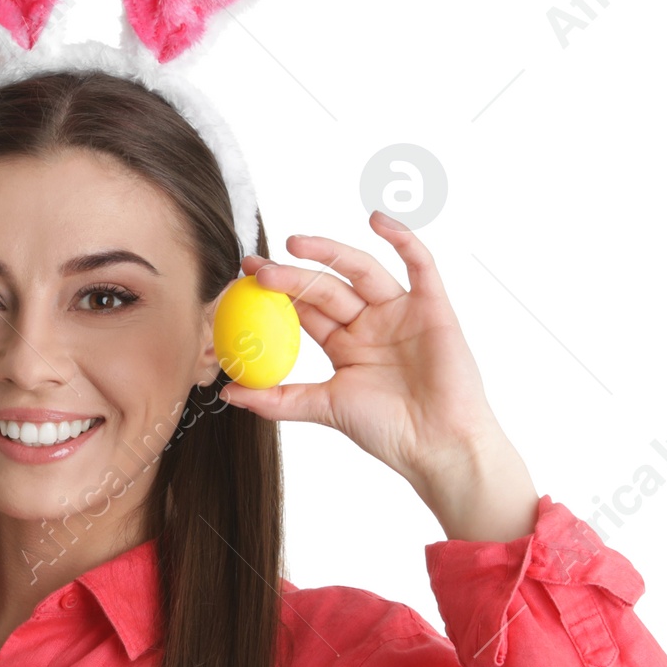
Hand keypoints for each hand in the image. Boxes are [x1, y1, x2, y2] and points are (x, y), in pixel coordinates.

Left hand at [220, 211, 539, 542]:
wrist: (438, 446)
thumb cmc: (388, 431)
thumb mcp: (324, 408)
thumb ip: (278, 399)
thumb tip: (228, 391)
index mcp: (346, 345)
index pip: (305, 310)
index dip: (276, 294)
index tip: (243, 281)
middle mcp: (371, 324)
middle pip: (326, 288)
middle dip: (291, 275)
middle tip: (257, 267)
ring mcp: (402, 313)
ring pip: (361, 271)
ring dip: (329, 253)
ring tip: (294, 243)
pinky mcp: (433, 307)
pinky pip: (420, 264)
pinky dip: (402, 238)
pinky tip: (376, 220)